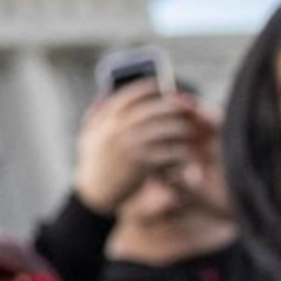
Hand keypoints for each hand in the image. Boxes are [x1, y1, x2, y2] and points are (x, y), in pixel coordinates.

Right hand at [69, 86, 208, 216]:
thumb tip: (103, 93)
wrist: (95, 194)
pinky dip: (182, 151)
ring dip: (186, 129)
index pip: (136, 92)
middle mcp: (119, 128)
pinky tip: (186, 153)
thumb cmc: (94, 163)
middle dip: (178, 106)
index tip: (168, 88)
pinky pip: (172, 151)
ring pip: (170, 128)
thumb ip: (95, 114)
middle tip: (192, 109)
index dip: (156, 86)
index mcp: (108, 117)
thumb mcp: (88, 135)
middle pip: (159, 107)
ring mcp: (131, 145)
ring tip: (192, 133)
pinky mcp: (143, 164)